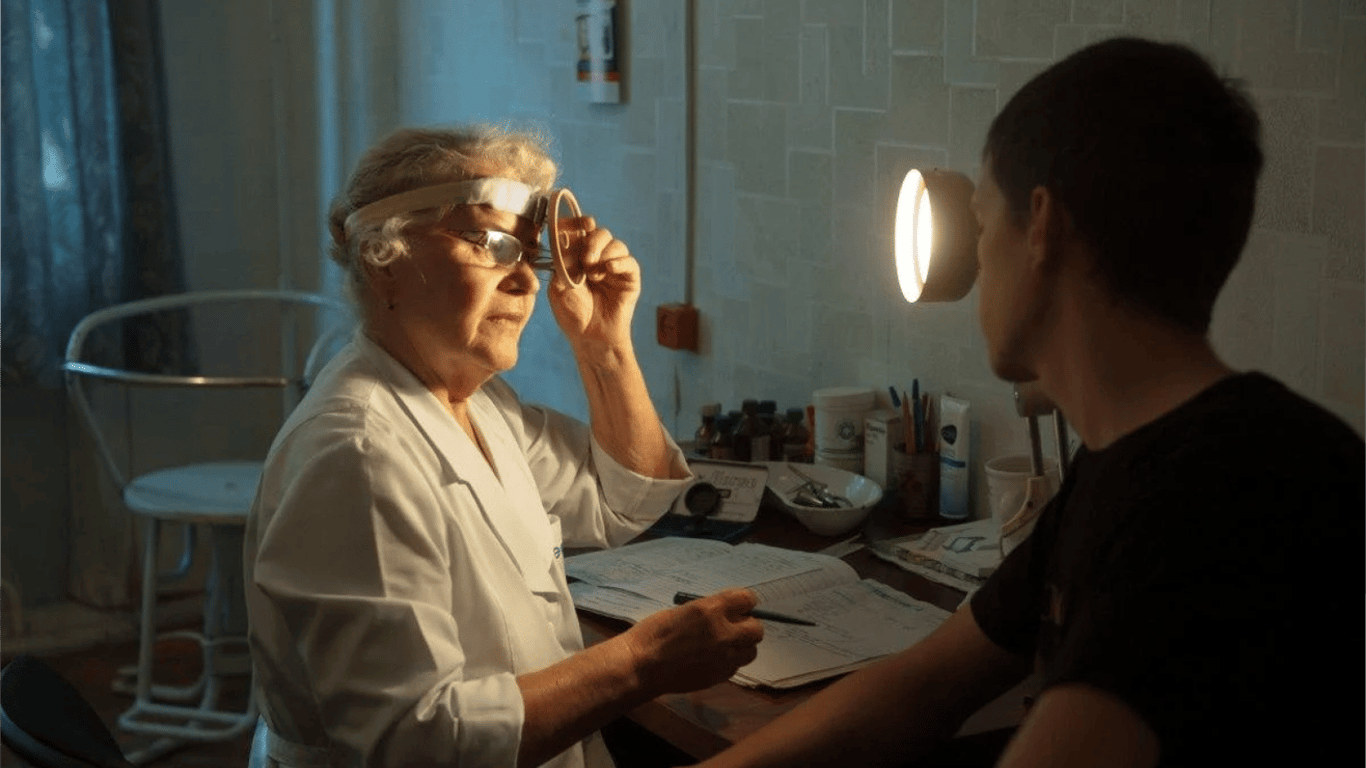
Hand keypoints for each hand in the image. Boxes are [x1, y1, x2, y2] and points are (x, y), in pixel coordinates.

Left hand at [547, 216, 641, 353]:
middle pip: (599, 233)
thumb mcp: (558, 286)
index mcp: (577, 258)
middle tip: (586, 259)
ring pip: (615, 244)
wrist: (590, 337)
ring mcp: (614, 267)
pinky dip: (619, 262)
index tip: (576, 225)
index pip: (579, 231)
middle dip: (592, 241)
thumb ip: (561, 262)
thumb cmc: (572, 314)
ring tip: (594, 274)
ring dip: (603, 254)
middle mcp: (597, 258)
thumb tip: (567, 238)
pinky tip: (608, 270)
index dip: (577, 223)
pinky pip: (629, 261)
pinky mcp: (629, 278)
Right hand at [622, 588, 764, 694]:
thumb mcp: (682, 610)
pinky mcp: (719, 676)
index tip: (738, 605)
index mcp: (710, 610)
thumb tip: (727, 611)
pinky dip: (729, 661)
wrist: (641, 666)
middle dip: (748, 625)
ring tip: (723, 645)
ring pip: (751, 650)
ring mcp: (723, 657)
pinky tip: (712, 659)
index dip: (743, 602)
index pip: (747, 599)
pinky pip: (736, 666)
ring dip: (741, 645)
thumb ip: (709, 610)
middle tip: (733, 626)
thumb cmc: (654, 634)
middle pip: (756, 628)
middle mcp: (723, 633)